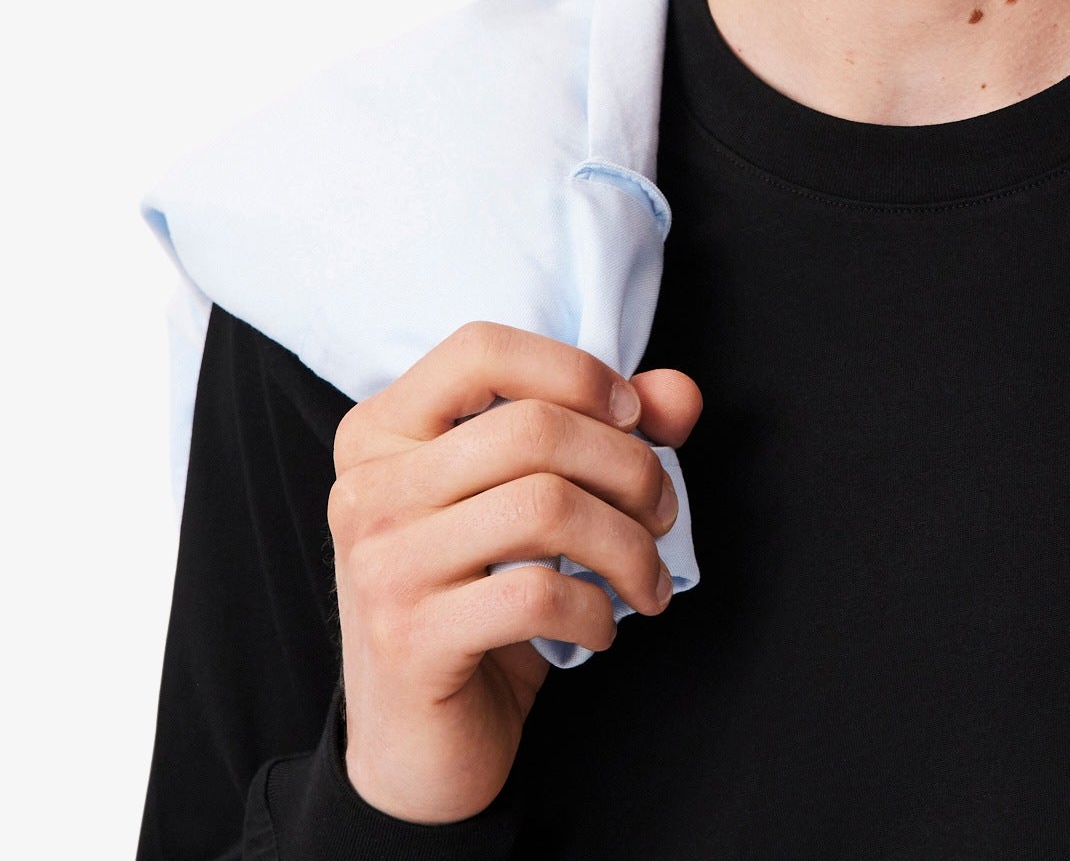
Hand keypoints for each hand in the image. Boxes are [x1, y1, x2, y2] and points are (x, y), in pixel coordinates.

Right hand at [327, 321, 700, 823]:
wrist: (418, 742)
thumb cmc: (480, 595)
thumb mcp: (534, 497)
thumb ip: (608, 428)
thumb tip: (680, 394)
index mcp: (384, 430)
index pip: (481, 349)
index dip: (575, 370)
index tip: (633, 415)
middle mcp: (368, 487)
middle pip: (534, 429)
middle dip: (629, 466)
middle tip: (661, 512)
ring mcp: (382, 563)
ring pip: (545, 507)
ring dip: (628, 544)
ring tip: (647, 577)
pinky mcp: (409, 638)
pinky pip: (537, 594)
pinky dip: (596, 610)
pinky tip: (602, 627)